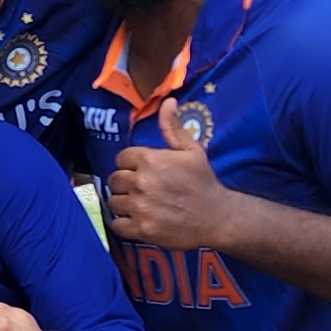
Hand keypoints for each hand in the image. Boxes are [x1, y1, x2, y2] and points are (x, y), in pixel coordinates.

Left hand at [103, 113, 246, 252]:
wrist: (217, 217)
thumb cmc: (203, 182)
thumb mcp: (192, 150)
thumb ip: (173, 127)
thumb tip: (167, 101)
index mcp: (150, 160)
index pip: (121, 158)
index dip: (130, 165)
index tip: (142, 172)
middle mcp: (141, 182)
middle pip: (114, 180)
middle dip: (125, 184)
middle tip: (140, 190)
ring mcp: (140, 207)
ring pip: (113, 202)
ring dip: (123, 204)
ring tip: (139, 205)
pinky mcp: (142, 229)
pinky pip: (117, 224)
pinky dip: (124, 223)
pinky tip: (136, 220)